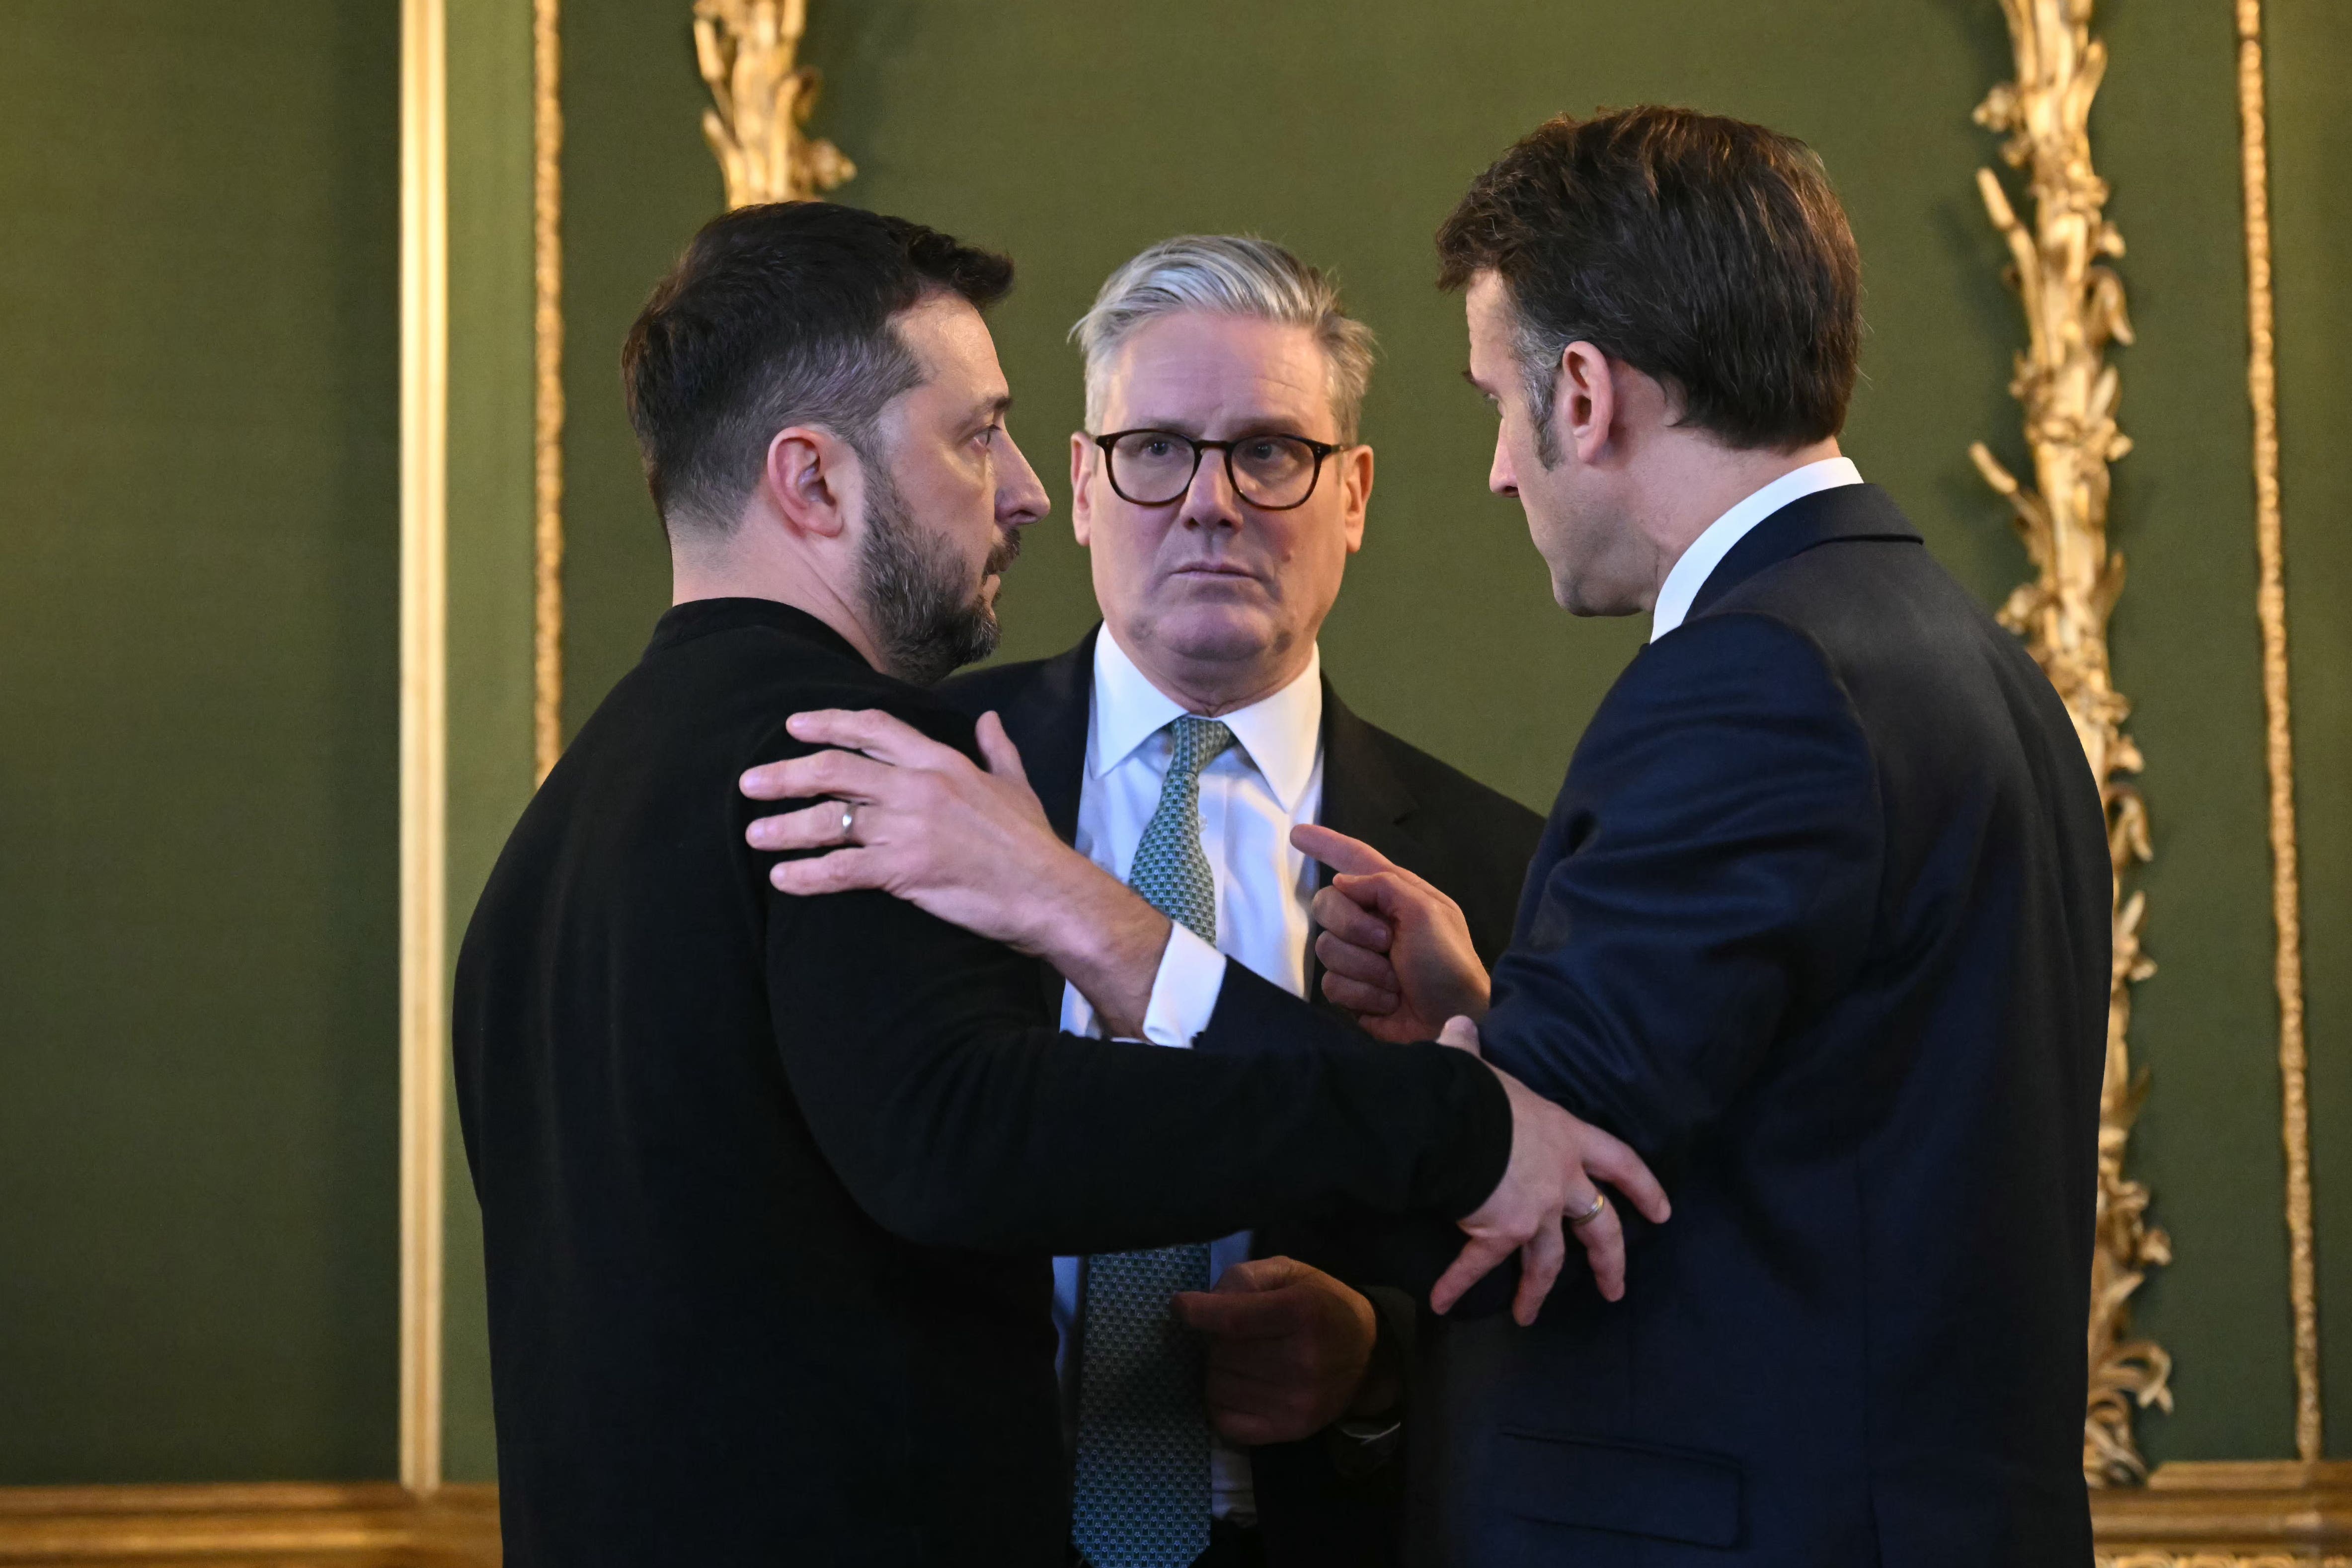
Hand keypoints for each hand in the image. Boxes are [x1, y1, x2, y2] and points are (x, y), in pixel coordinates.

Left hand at [740, 708, 1168, 1032]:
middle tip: (750, 782)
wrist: (1048, 892)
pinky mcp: (905, 871)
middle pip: (836, 769)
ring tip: (755, 834)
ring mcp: (909, 828)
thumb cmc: (1032, 843)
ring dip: (785, 827)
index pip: (874, 728)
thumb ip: (998, 750)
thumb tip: (991, 719)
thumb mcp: (1017, 786)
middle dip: (786, 774)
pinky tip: (782, 880)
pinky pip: (842, 870)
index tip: (794, 726)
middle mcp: (918, 787)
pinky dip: (807, 875)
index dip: (829, 723)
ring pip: (831, 819)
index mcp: (942, 762)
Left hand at [1173, 1257, 1389, 1445]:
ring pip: (1217, 1387)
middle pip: (1222, 1353)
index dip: (1198, 1312)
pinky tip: (1240, 1385)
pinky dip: (1221, 1401)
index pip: (1233, 1319)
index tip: (1180, 1306)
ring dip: (1218, 1369)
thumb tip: (1202, 1303)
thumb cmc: (1322, 1305)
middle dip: (1215, 1339)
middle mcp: (1302, 1361)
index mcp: (1302, 1314)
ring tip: (1241, 1359)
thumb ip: (1245, 1277)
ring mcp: (1296, 1402)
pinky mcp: (1289, 1430)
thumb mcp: (1290, 1273)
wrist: (1370, 1356)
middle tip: (1233, 1333)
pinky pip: (1225, 1421)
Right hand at [1294, 825, 1490, 1042]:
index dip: (1327, 845)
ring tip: (1396, 981)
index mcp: (1395, 894)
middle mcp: (1373, 920)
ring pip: (1326, 949)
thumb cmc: (1449, 963)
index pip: (1355, 860)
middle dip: (1353, 927)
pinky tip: (1388, 1002)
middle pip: (1327, 905)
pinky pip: (1331, 985)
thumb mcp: (1427, 912)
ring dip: (1365, 969)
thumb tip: (1341, 882)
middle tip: (1387, 942)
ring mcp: (1360, 956)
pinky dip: (1363, 995)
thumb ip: (1384, 886)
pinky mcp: (1352, 990)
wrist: (1455, 1021)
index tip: (1297, 834)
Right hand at [1435, 1017, 1671, 1323]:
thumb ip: (1472, 1050)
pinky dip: (1457, 1283)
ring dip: (1536, 1291)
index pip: (1620, 1162)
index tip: (1663, 1214)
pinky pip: (1478, 1264)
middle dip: (1609, 1261)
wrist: (1456, 1122)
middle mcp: (1561, 1180)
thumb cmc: (1477, 1091)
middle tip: (1615, 1290)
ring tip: (1528, 1316)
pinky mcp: (1500, 1232)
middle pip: (1599, 1227)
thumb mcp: (1480, 1067)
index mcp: (1567, 1137)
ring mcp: (1534, 1211)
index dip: (1644, 1188)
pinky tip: (1441, 1302)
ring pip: (1546, 1261)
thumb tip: (1460, 1027)